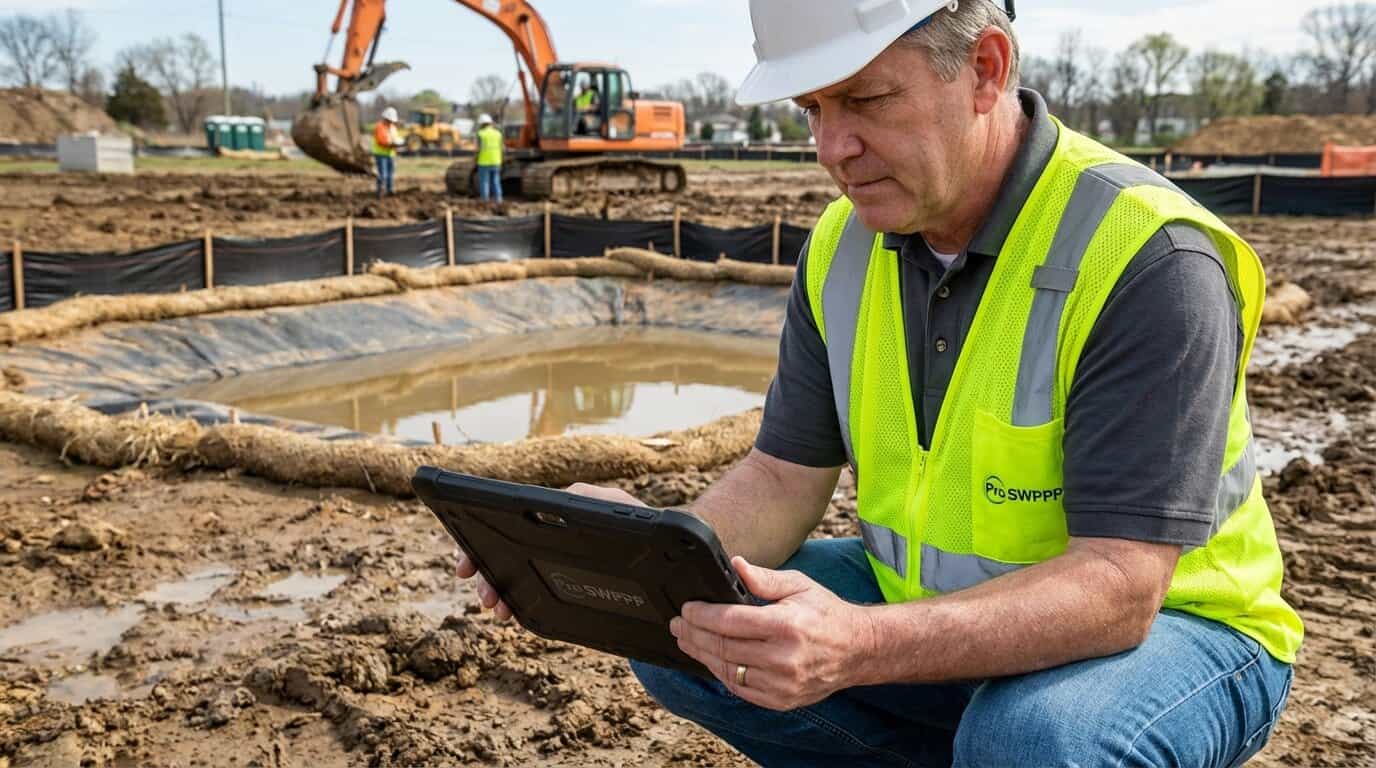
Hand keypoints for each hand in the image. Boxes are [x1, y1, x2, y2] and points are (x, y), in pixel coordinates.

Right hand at [453, 483, 646, 620]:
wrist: (663, 555)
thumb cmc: (642, 522)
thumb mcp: (624, 509)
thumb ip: (597, 504)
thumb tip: (570, 499)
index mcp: (557, 514)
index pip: (508, 522)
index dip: (480, 542)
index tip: (466, 565)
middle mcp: (548, 534)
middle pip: (503, 552)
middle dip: (486, 575)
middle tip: (485, 598)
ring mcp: (553, 557)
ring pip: (514, 574)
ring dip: (499, 591)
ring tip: (499, 611)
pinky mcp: (563, 578)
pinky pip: (534, 589)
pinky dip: (518, 600)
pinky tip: (513, 611)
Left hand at [670, 557, 873, 711]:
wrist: (858, 650)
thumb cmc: (826, 614)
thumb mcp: (799, 585)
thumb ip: (764, 579)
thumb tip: (735, 565)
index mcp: (787, 625)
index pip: (730, 621)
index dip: (702, 615)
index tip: (686, 608)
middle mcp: (784, 658)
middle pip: (723, 647)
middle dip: (693, 634)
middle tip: (677, 624)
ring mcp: (782, 684)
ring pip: (727, 670)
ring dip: (701, 654)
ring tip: (686, 641)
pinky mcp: (780, 700)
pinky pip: (740, 688)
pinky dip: (720, 673)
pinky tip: (709, 659)